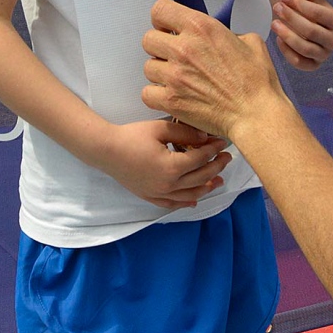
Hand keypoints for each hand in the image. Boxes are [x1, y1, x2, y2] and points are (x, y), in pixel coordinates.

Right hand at [93, 117, 230, 210]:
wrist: (106, 151)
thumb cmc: (132, 136)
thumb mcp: (160, 128)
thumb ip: (185, 133)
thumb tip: (206, 139)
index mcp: (172, 167)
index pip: (201, 159)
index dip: (214, 150)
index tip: (222, 143)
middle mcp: (168, 184)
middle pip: (200, 178)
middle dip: (216, 168)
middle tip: (226, 158)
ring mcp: (159, 193)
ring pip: (190, 195)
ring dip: (207, 188)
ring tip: (218, 181)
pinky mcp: (150, 196)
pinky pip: (172, 203)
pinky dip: (186, 202)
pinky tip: (194, 200)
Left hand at [143, 0, 286, 140]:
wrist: (256, 114)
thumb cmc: (257, 82)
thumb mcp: (250, 41)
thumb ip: (225, 33)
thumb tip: (216, 36)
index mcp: (201, 28)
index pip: (160, 10)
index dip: (162, 19)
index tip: (168, 27)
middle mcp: (184, 48)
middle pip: (149, 39)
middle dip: (160, 46)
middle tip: (174, 55)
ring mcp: (174, 75)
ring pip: (148, 67)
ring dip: (160, 72)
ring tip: (178, 79)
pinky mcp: (170, 100)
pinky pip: (147, 93)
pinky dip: (156, 95)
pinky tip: (173, 95)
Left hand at [272, 0, 332, 70]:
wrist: (310, 27)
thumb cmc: (309, 11)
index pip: (320, 13)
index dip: (300, 5)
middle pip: (311, 31)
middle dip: (291, 18)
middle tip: (277, 7)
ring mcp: (324, 54)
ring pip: (305, 48)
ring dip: (287, 35)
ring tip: (274, 23)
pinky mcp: (313, 65)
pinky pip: (299, 62)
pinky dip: (287, 51)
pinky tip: (278, 39)